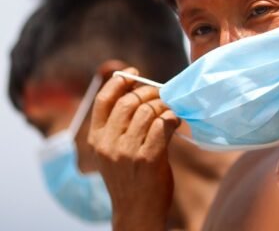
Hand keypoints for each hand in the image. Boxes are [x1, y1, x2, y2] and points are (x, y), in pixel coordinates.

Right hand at [88, 67, 179, 230]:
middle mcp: (108, 144)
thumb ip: (119, 126)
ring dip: (164, 106)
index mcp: (96, 140)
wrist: (136, 212)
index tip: (135, 74)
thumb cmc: (130, 178)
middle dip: (150, 93)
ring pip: (148, 111)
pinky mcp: (148, 158)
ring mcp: (127, 152)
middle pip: (130, 101)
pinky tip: (175, 122)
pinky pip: (163, 124)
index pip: (104, 100)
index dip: (120, 82)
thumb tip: (137, 90)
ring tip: (170, 111)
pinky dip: (172, 118)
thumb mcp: (113, 152)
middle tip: (162, 96)